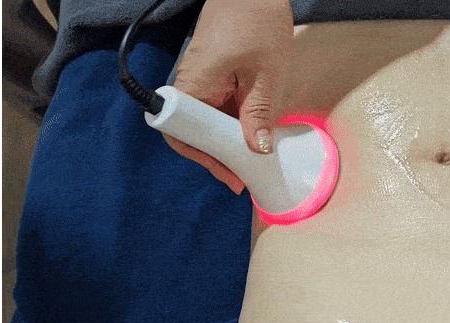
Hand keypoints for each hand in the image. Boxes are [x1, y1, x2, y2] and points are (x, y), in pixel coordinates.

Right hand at [162, 0, 293, 193]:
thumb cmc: (256, 19)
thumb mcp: (266, 74)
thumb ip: (259, 114)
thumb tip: (256, 149)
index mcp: (195, 86)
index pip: (183, 136)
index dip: (206, 160)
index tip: (231, 175)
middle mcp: (191, 86)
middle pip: (195, 135)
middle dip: (218, 158)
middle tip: (242, 176)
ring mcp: (202, 81)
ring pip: (208, 124)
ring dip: (227, 143)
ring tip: (251, 161)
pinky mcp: (214, 77)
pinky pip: (217, 108)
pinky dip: (233, 125)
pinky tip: (253, 135)